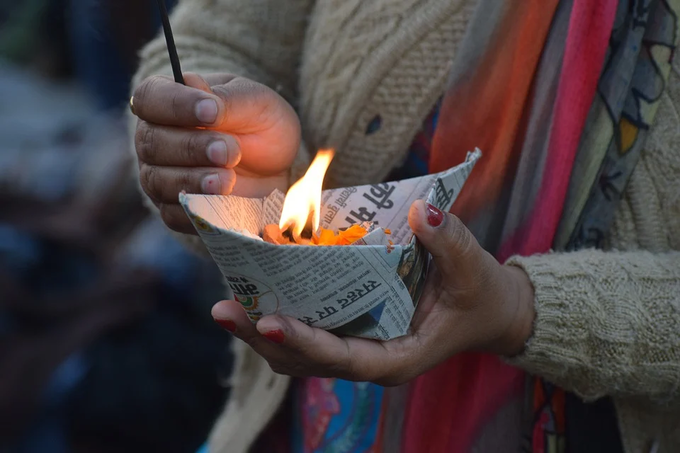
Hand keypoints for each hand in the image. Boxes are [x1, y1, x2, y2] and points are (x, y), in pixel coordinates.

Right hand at [132, 73, 300, 233]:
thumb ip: (228, 98)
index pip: (150, 97)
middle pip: (152, 143)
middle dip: (191, 147)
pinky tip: (223, 203)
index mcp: (168, 101)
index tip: (211, 111)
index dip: (176, 105)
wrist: (277, 166)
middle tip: (229, 150)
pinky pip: (174, 215)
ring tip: (228, 179)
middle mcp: (155, 138)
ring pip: (159, 181)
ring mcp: (160, 177)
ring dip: (193, 181)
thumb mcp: (255, 102)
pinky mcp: (174, 210)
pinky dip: (197, 211)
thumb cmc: (260, 124)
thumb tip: (199, 92)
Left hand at [212, 200, 535, 385]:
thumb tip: (422, 211)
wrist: (486, 310)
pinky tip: (253, 289)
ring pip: (297, 352)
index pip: (343, 358)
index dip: (304, 342)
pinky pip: (306, 330)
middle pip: (304, 360)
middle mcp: (368, 359)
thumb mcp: (473, 268)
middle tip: (223, 309)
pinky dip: (278, 313)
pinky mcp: (349, 331)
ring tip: (225, 303)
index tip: (267, 320)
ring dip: (260, 330)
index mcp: (397, 356)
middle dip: (262, 337)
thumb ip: (449, 241)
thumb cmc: (479, 294)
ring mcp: (355, 348)